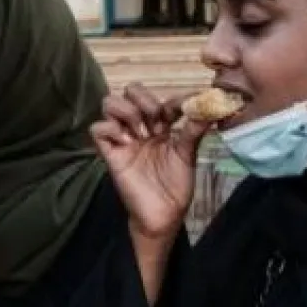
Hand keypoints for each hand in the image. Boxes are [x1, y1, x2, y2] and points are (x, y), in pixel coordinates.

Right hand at [90, 83, 211, 242]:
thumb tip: (209, 110)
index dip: (174, 100)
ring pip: (109, 103)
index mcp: (159, 126)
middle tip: (157, 121)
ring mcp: (123, 139)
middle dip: (144, 100)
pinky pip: (97, 129)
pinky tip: (127, 142)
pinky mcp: (110, 153)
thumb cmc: (175, 186)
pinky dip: (110, 129)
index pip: (160, 98)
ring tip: (141, 133)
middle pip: (129, 91)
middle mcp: (139, 128)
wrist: (164, 215)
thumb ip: (193, 131)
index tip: (188, 109)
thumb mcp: (188, 154)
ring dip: (127, 112)